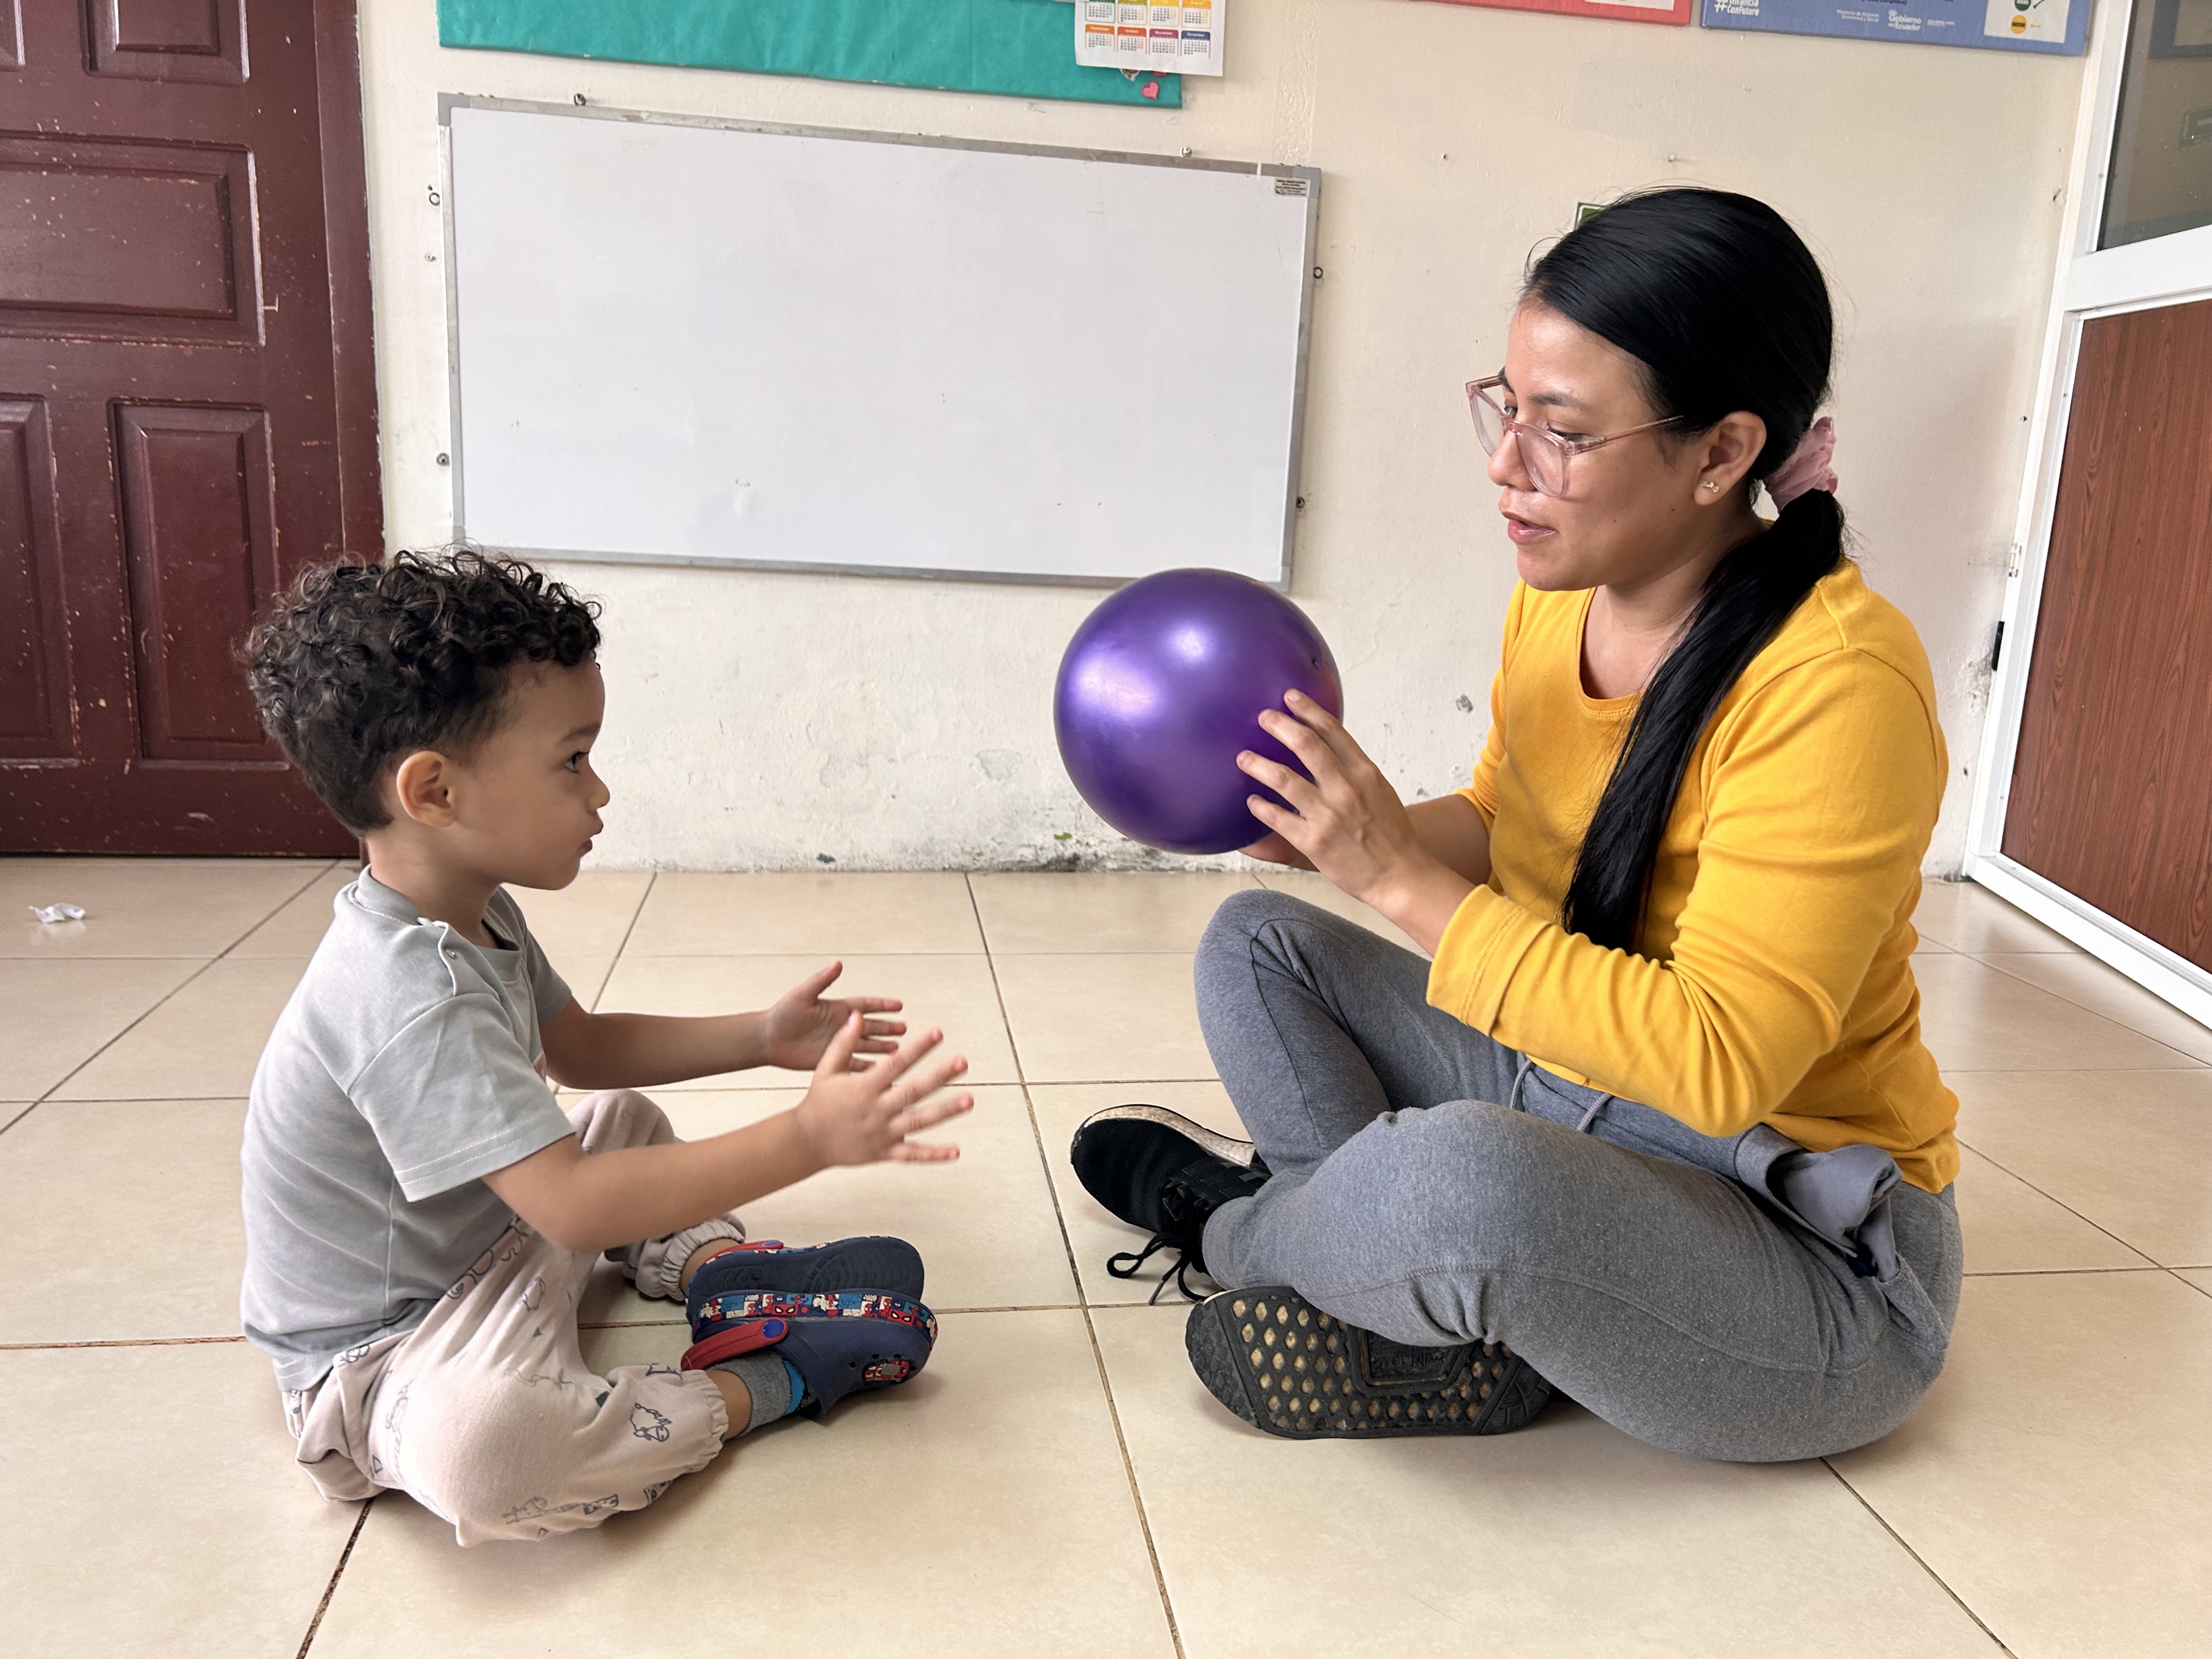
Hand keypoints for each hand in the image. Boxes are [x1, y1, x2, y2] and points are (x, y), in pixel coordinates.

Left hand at [761, 962, 904, 1072]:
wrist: (767, 1039)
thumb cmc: (783, 1014)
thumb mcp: (803, 994)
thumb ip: (822, 980)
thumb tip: (838, 963)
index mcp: (837, 1008)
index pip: (865, 1005)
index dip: (882, 1005)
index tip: (899, 1005)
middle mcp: (840, 1026)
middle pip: (870, 1026)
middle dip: (887, 1027)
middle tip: (904, 1029)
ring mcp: (837, 1044)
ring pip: (866, 1045)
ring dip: (881, 1046)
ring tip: (897, 1048)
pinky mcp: (831, 1060)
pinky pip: (853, 1064)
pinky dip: (866, 1067)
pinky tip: (880, 1069)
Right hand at [794, 1014, 971, 1166]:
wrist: (807, 1141)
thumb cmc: (818, 1101)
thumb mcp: (826, 1068)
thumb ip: (844, 1042)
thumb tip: (858, 1015)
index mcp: (864, 1087)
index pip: (897, 1064)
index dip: (918, 1048)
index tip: (937, 1033)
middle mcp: (876, 1110)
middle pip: (913, 1091)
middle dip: (940, 1076)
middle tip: (962, 1063)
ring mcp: (882, 1133)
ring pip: (918, 1122)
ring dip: (945, 1111)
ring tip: (969, 1100)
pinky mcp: (884, 1153)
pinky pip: (912, 1155)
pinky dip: (934, 1155)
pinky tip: (955, 1152)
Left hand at [1238, 691, 1437, 909]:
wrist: (1400, 875)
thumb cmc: (1391, 834)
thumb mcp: (1379, 790)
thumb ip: (1353, 770)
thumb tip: (1326, 748)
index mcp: (1364, 772)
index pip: (1332, 730)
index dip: (1308, 710)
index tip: (1290, 697)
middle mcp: (1345, 788)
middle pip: (1305, 744)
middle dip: (1279, 725)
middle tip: (1263, 718)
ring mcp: (1327, 814)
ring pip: (1283, 778)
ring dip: (1258, 764)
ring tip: (1244, 758)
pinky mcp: (1312, 841)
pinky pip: (1277, 817)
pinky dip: (1260, 806)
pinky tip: (1251, 801)